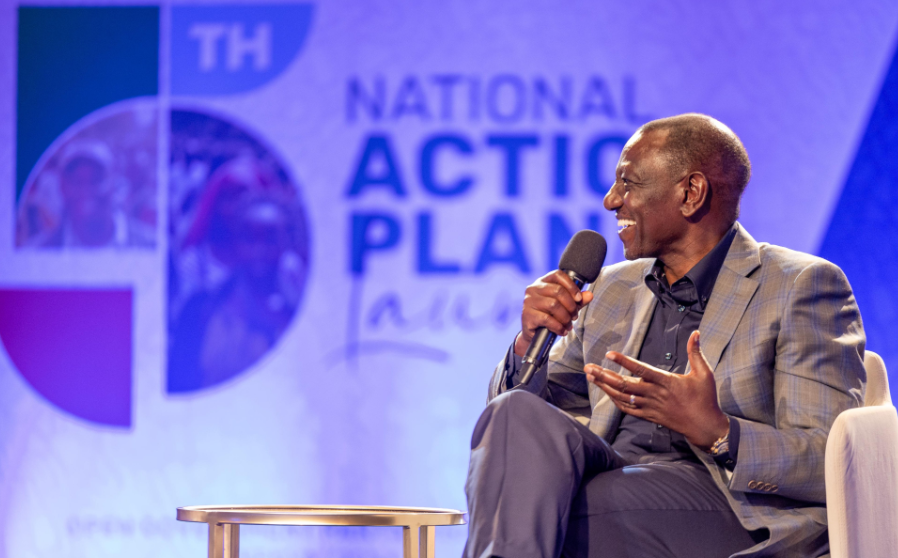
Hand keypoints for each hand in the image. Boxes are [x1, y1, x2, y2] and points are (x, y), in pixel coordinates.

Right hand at [514, 270, 593, 355]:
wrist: (534, 334)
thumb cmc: (550, 316)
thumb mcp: (565, 307)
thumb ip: (577, 300)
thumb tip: (589, 295)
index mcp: (543, 282)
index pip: (558, 275)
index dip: (571, 286)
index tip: (578, 299)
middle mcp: (533, 288)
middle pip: (558, 290)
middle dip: (571, 305)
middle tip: (574, 316)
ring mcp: (528, 301)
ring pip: (553, 305)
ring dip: (565, 317)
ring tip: (568, 324)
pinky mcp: (527, 315)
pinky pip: (547, 319)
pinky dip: (558, 326)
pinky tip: (562, 331)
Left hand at [584, 330, 728, 449]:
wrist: (705, 427)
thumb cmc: (705, 398)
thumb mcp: (704, 373)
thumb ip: (695, 352)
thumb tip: (695, 332)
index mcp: (666, 381)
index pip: (641, 369)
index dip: (624, 362)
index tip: (609, 354)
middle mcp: (655, 394)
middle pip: (624, 384)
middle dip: (604, 375)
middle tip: (588, 367)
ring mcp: (650, 407)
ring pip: (622, 397)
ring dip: (605, 387)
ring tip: (591, 377)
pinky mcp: (649, 416)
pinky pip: (628, 409)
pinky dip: (615, 400)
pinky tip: (606, 392)